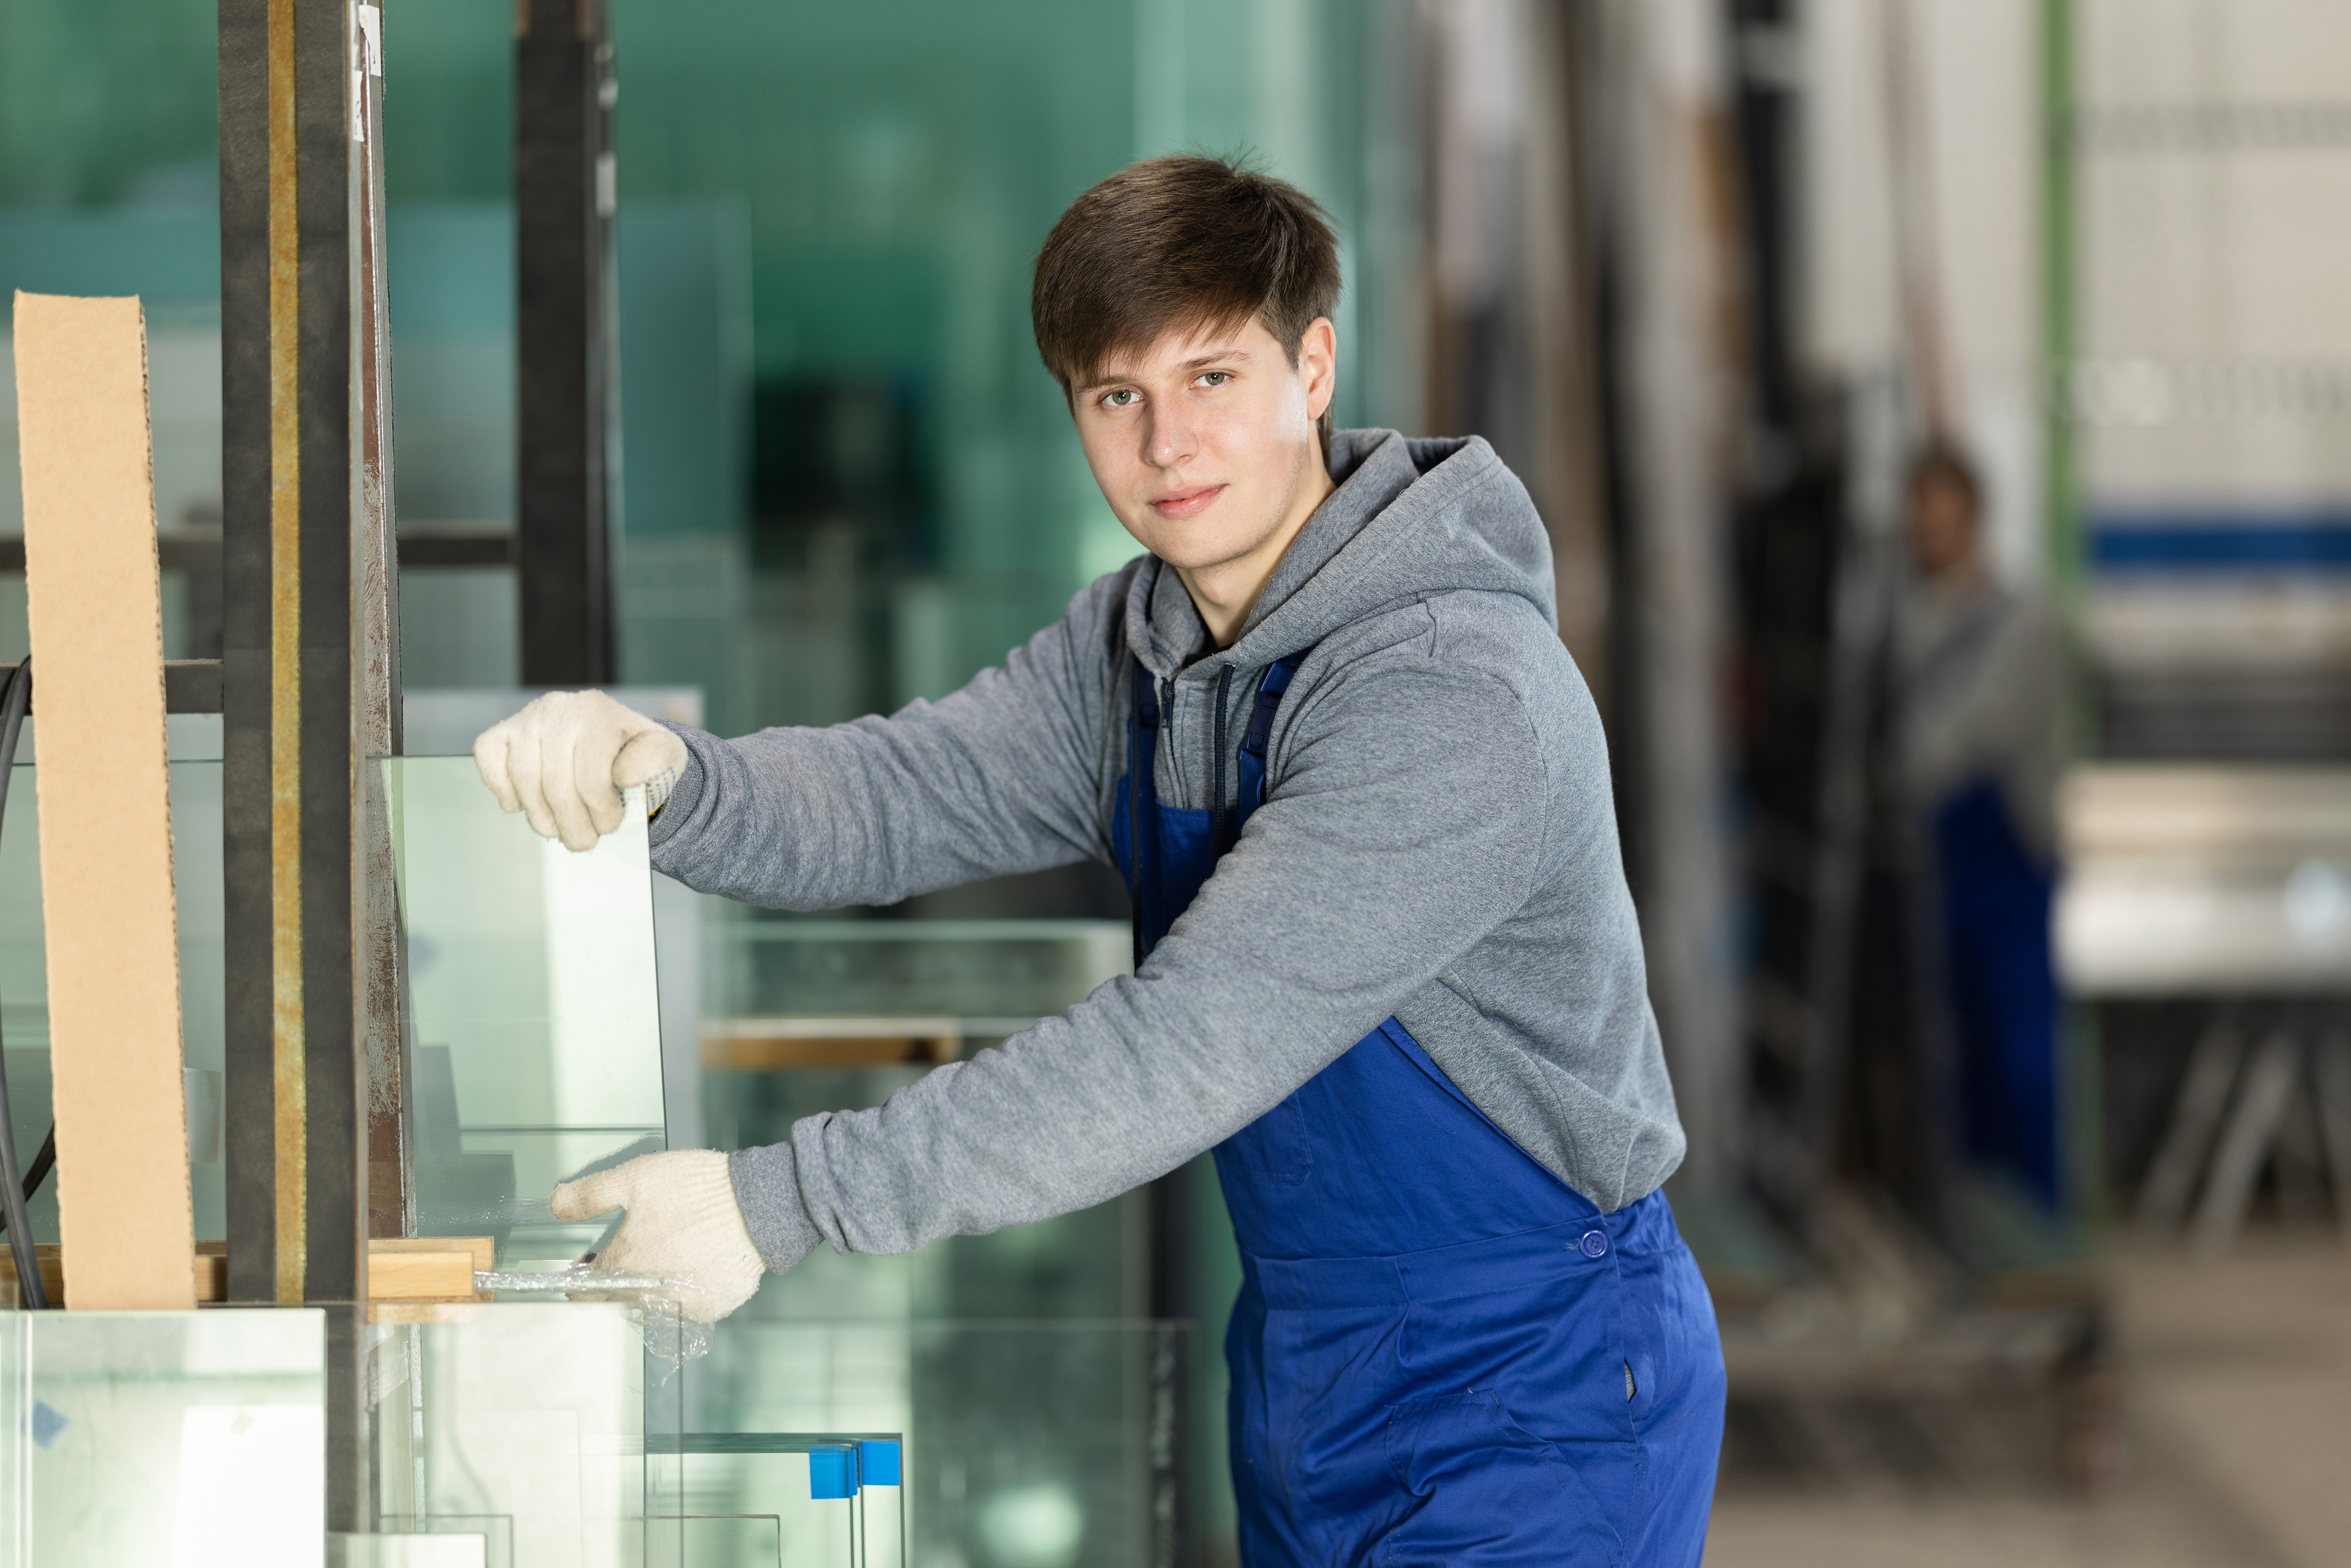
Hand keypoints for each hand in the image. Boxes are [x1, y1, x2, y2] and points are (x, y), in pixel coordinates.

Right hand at [474, 690, 688, 851]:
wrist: (613, 744)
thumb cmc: (636, 755)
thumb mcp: (664, 756)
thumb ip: (656, 762)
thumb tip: (624, 775)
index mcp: (600, 712)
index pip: (592, 778)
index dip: (602, 813)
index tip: (612, 823)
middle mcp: (560, 708)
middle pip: (555, 784)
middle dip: (573, 824)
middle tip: (585, 840)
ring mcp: (528, 718)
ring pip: (523, 779)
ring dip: (542, 817)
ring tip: (560, 829)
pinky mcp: (503, 732)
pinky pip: (488, 760)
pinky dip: (503, 789)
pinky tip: (525, 804)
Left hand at [549, 1149, 767, 1324]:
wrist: (757, 1202)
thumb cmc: (697, 1190)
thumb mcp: (633, 1178)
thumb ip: (589, 1195)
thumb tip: (556, 1204)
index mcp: (624, 1266)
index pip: (584, 1290)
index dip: (584, 1271)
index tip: (593, 1257)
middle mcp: (649, 1296)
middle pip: (620, 1296)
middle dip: (623, 1274)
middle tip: (644, 1241)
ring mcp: (684, 1306)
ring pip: (655, 1303)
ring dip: (656, 1283)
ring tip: (675, 1247)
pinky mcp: (715, 1308)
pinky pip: (692, 1304)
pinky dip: (691, 1287)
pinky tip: (701, 1258)